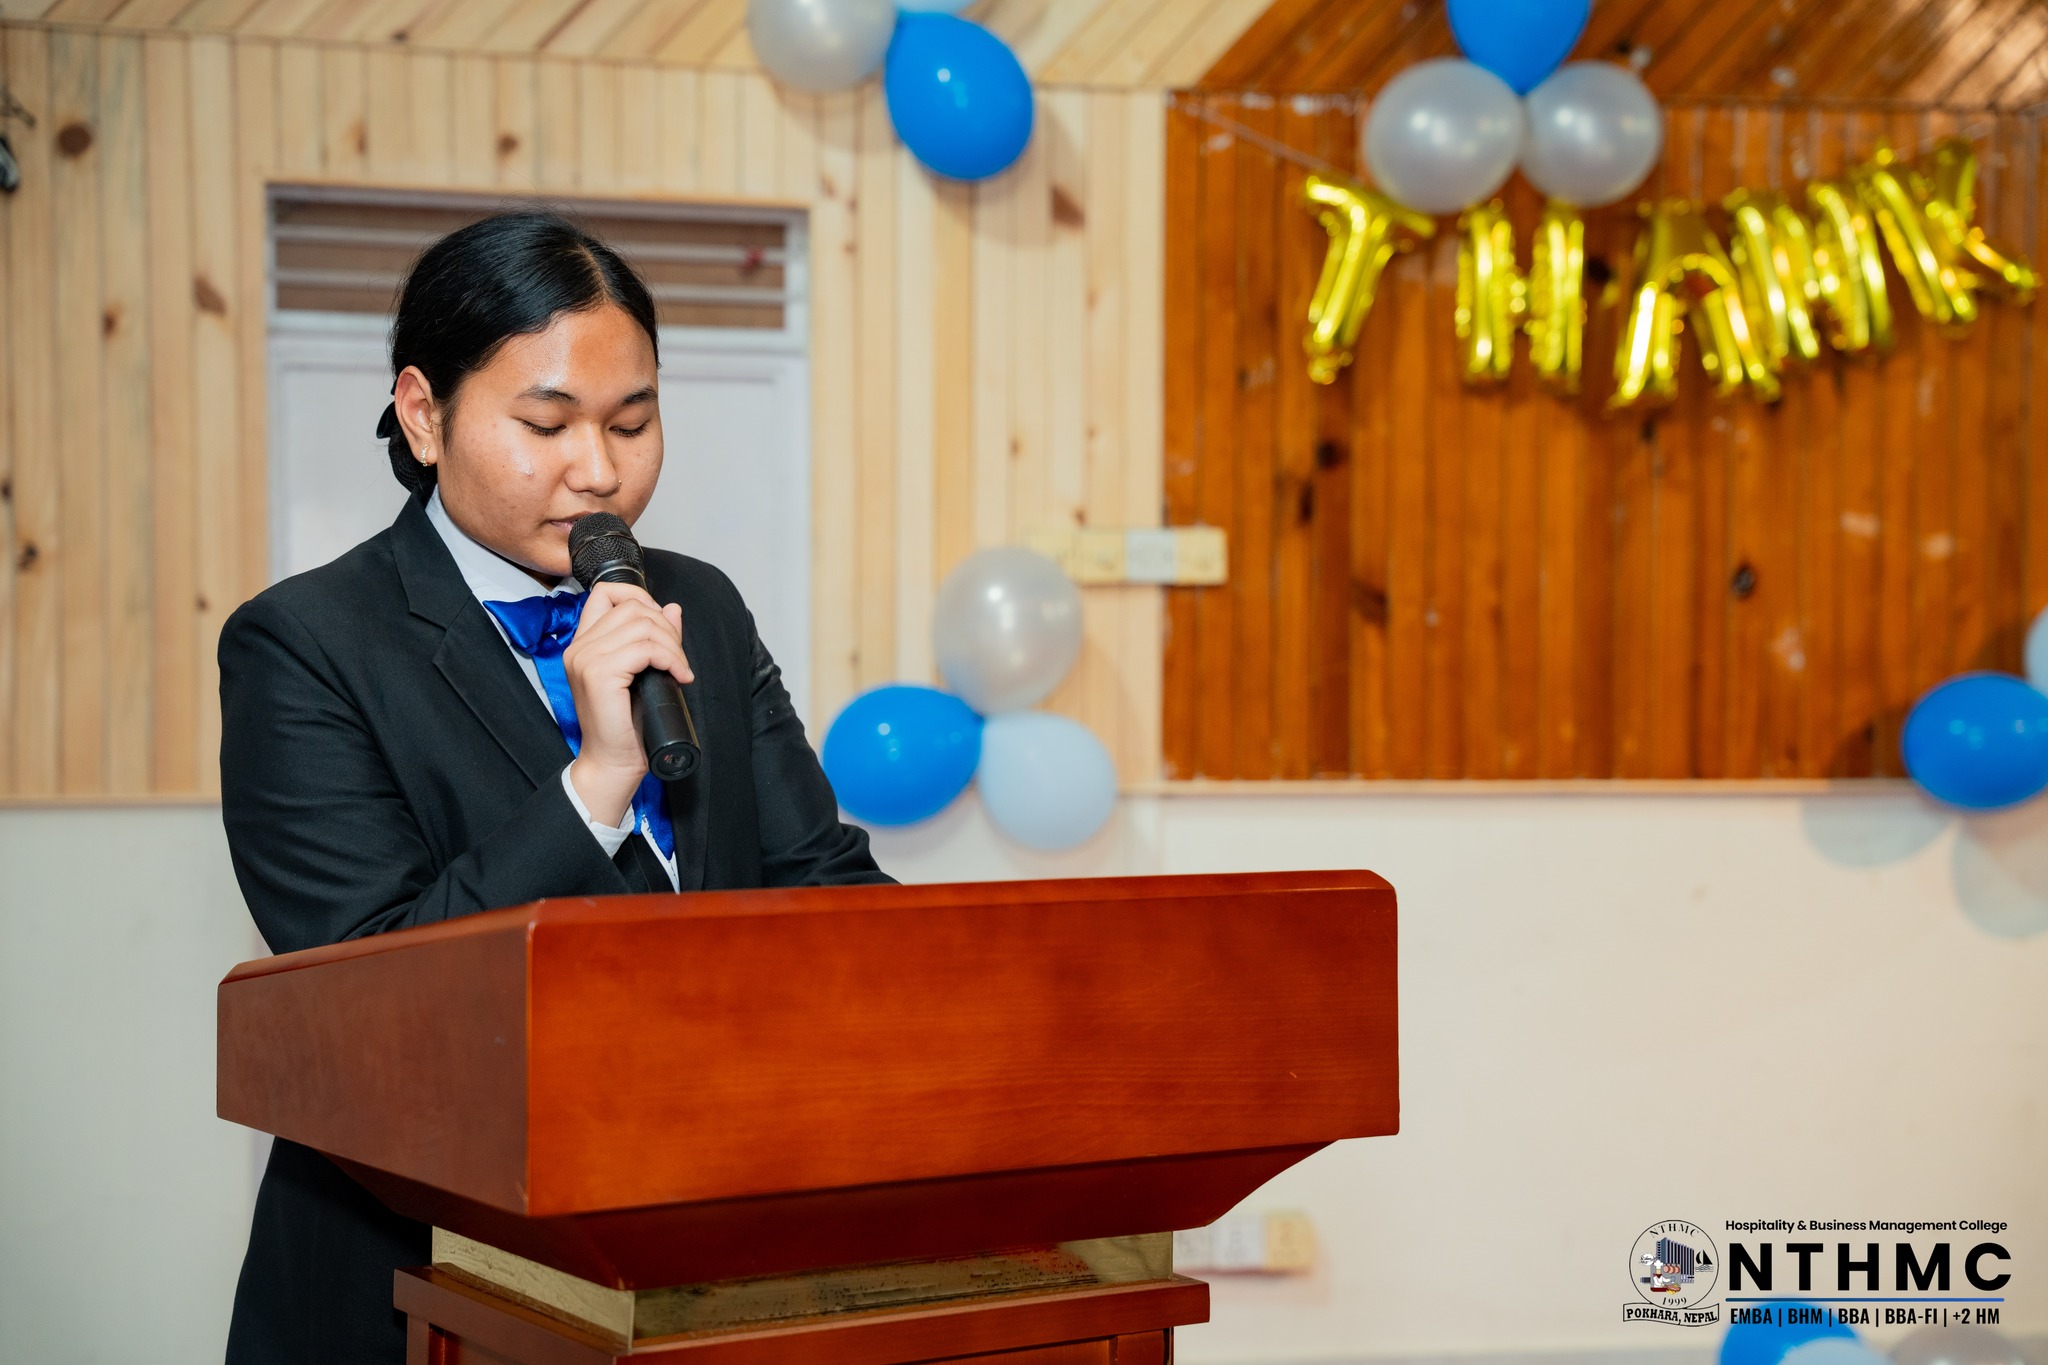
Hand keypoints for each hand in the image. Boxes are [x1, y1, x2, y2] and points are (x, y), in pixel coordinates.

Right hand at [562, 581, 692, 826]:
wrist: (613, 762)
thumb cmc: (626, 724)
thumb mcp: (643, 673)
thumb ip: (653, 639)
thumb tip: (672, 609)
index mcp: (584, 643)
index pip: (605, 592)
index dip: (640, 598)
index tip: (661, 626)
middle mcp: (579, 647)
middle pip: (632, 606)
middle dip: (666, 628)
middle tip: (678, 660)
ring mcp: (586, 659)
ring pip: (642, 625)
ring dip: (672, 646)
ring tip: (680, 670)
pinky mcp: (599, 674)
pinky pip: (645, 648)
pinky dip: (670, 658)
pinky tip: (678, 677)